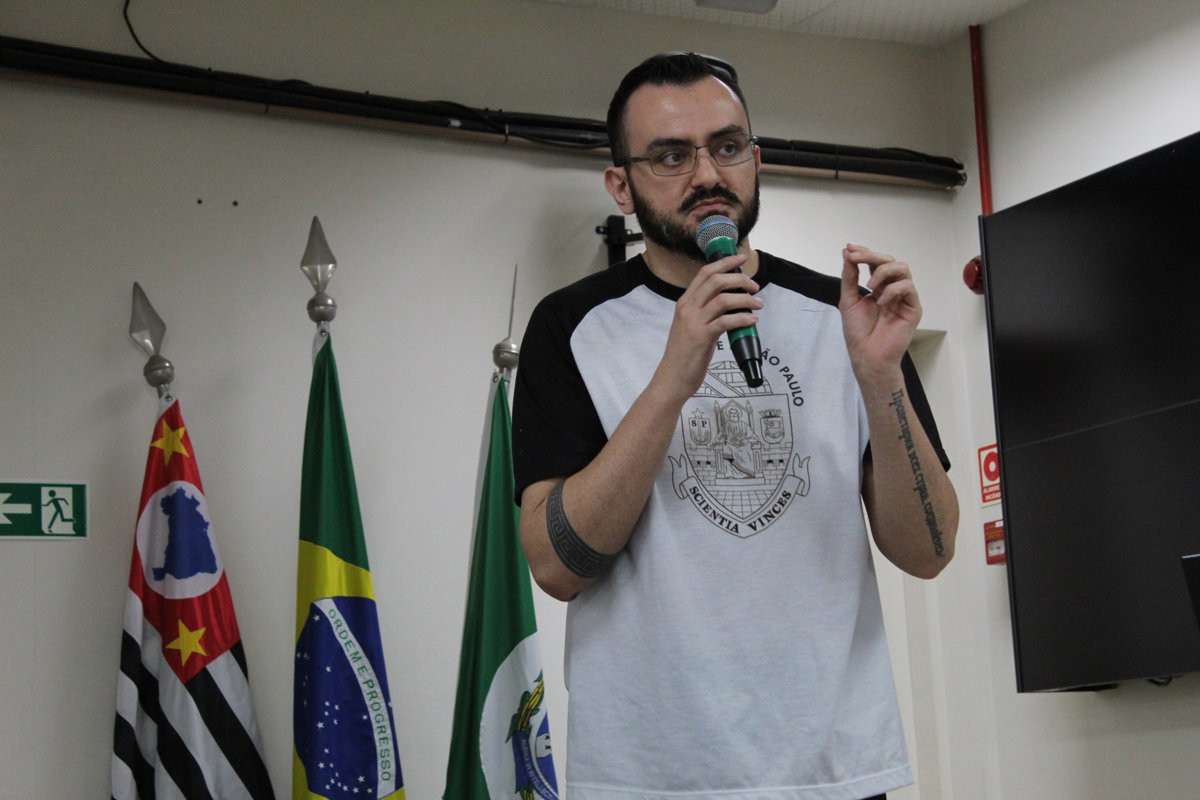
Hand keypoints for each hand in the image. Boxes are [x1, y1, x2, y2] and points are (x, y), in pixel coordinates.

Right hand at [655, 254, 760, 401]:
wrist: (672, 378)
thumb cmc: (685, 354)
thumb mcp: (691, 326)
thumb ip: (706, 312)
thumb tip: (732, 303)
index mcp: (685, 303)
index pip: (705, 273)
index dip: (725, 262)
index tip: (741, 258)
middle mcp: (687, 308)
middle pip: (716, 280)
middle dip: (739, 279)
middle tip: (754, 287)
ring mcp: (693, 322)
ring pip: (723, 299)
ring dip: (746, 299)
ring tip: (758, 304)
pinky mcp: (701, 337)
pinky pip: (726, 321)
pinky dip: (743, 318)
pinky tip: (752, 320)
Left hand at [839, 244, 921, 381]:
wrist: (867, 356)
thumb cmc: (859, 333)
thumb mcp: (848, 300)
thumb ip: (849, 277)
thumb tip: (847, 253)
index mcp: (878, 287)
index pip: (875, 263)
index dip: (864, 253)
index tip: (850, 249)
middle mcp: (892, 290)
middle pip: (890, 261)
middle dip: (871, 256)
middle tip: (856, 257)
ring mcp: (903, 298)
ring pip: (903, 268)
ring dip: (883, 271)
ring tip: (870, 286)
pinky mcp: (913, 308)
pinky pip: (908, 287)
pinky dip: (892, 290)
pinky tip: (880, 302)